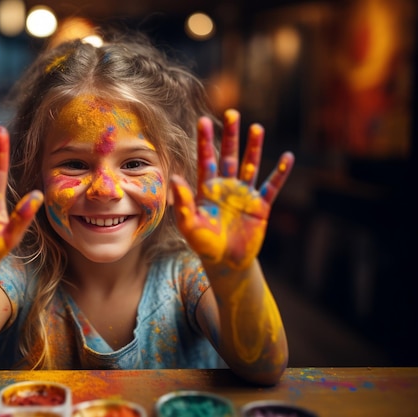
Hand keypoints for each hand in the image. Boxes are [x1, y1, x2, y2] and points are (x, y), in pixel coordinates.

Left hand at [171, 109, 293, 269]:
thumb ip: (182, 202)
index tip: (203, 121)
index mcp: (207, 189)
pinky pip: (272, 186)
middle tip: (232, 112)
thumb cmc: (204, 244)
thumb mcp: (189, 225)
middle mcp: (226, 187)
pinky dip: (280, 172)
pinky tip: (287, 157)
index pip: (205, 159)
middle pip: (228, 155)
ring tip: (256, 127)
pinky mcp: (260, 206)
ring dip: (253, 147)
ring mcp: (244, 195)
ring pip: (250, 166)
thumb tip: (175, 177)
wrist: (226, 262)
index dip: (205, 140)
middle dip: (230, 135)